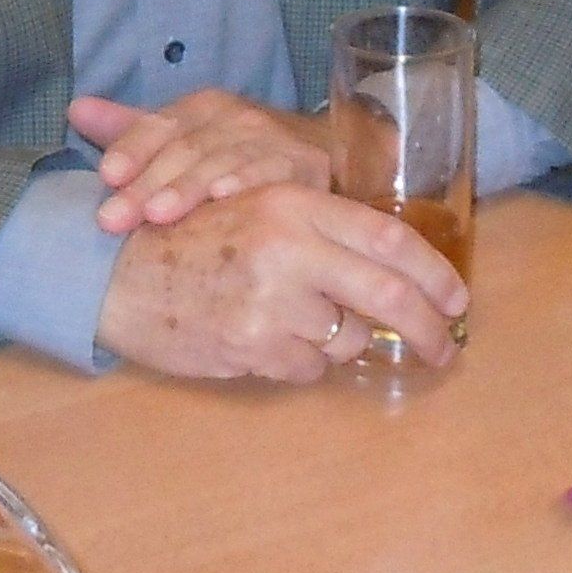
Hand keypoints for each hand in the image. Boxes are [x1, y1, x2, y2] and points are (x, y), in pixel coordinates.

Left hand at [71, 88, 329, 234]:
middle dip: (145, 185)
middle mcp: (235, 117)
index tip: (105, 176)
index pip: (158, 124)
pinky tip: (224, 200)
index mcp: (201, 108)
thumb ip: (131, 129)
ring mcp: (272, 140)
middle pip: (183, 149)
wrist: (322, 161)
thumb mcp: (184, 139)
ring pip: (221, 161)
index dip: (130, 148)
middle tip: (113, 218)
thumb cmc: (238, 157)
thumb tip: (75, 109)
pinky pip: (272, 174)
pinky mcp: (306, 167)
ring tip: (157, 214)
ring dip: (187, 188)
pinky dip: (247, 183)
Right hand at [94, 188, 465, 385]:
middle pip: (388, 296)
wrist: (114, 273)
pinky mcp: (252, 345)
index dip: (434, 272)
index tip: (457, 299)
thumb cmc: (190, 238)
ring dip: (338, 341)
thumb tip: (396, 269)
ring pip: (347, 339)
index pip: (388, 238)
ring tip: (295, 322)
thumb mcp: (257, 210)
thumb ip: (320, 230)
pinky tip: (264, 339)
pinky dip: (299, 361)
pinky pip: (308, 368)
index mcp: (294, 204)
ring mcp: (271, 301)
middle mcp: (289, 248)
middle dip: (428, 329)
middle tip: (445, 348)